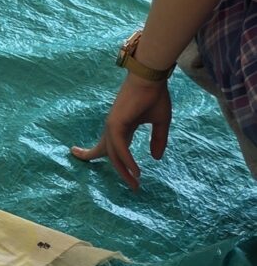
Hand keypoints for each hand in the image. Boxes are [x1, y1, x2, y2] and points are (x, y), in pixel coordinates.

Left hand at [72, 75, 172, 190]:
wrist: (151, 79)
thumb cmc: (155, 97)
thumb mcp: (160, 123)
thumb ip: (157, 140)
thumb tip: (156, 158)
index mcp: (121, 127)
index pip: (109, 146)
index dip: (105, 157)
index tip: (104, 165)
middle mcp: (114, 127)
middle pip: (108, 153)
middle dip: (119, 171)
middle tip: (132, 186)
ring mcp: (113, 125)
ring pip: (114, 154)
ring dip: (124, 170)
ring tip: (135, 184)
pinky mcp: (116, 124)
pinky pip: (119, 148)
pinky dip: (126, 160)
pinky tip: (135, 171)